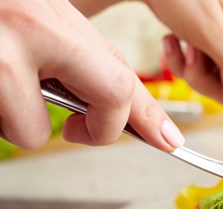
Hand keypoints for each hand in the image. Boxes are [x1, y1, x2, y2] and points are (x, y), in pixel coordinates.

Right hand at [0, 0, 183, 151]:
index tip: (169, 139)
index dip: (148, 115)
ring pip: (32, 131)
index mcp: (54, 19)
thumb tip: (113, 110)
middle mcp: (32, 31)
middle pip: (110, 97)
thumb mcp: (37, 22)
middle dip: (99, 129)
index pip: (121, 74)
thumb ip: (71, 60)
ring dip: (17, 121)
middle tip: (80, 127)